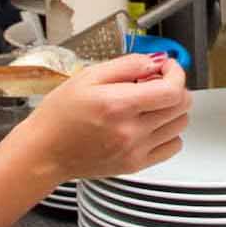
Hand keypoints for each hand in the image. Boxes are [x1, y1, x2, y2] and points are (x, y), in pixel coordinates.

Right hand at [23, 54, 191, 181]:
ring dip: (173, 109)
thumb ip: (127, 65)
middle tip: (157, 81)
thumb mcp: (88, 76)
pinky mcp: (135, 165)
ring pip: (180, 126)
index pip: (172, 90)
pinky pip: (172, 146)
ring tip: (150, 102)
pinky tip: (151, 123)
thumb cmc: (59, 114)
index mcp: (118, 106)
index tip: (166, 67)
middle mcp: (131, 131)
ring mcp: (135, 151)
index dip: (176, 73)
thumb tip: (156, 61)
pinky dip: (169, 132)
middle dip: (176, 87)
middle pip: (181, 106)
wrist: (44, 151)